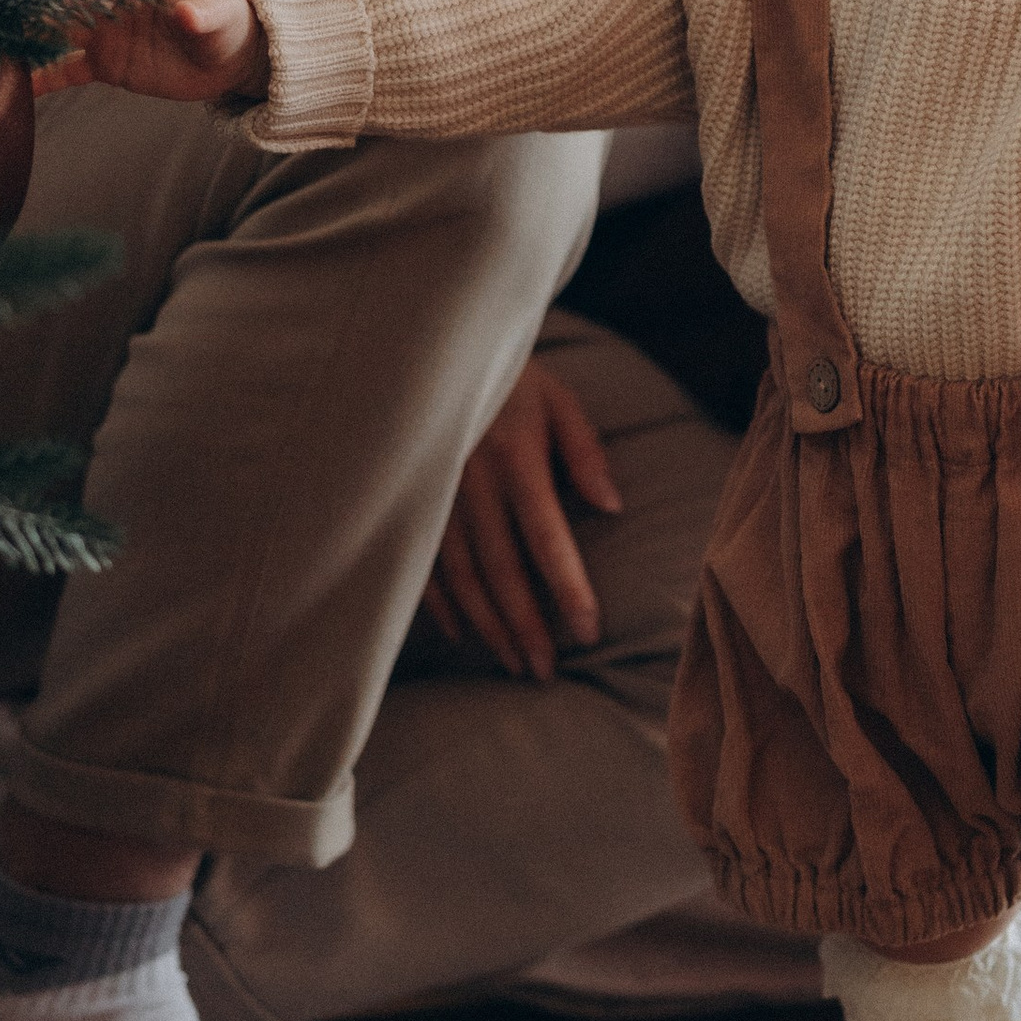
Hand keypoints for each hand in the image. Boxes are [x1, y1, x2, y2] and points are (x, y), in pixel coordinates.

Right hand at [33, 0, 269, 104]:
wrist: (235, 56)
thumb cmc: (230, 20)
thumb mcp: (220, 14)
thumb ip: (202, 12)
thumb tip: (188, 12)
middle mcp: (109, 1)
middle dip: (19, 4)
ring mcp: (104, 33)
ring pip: (52, 33)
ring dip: (21, 39)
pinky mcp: (107, 64)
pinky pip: (66, 71)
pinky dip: (40, 78)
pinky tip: (11, 89)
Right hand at [419, 356, 623, 679]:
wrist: (434, 349)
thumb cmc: (512, 377)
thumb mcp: (559, 400)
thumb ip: (585, 453)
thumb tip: (612, 507)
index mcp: (515, 456)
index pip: (547, 536)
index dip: (567, 588)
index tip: (589, 631)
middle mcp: (471, 481)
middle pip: (501, 569)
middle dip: (525, 626)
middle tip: (545, 671)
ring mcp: (434, 494)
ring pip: (461, 576)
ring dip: (488, 626)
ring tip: (514, 663)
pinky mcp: (409, 502)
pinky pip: (421, 565)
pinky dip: (440, 604)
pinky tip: (462, 635)